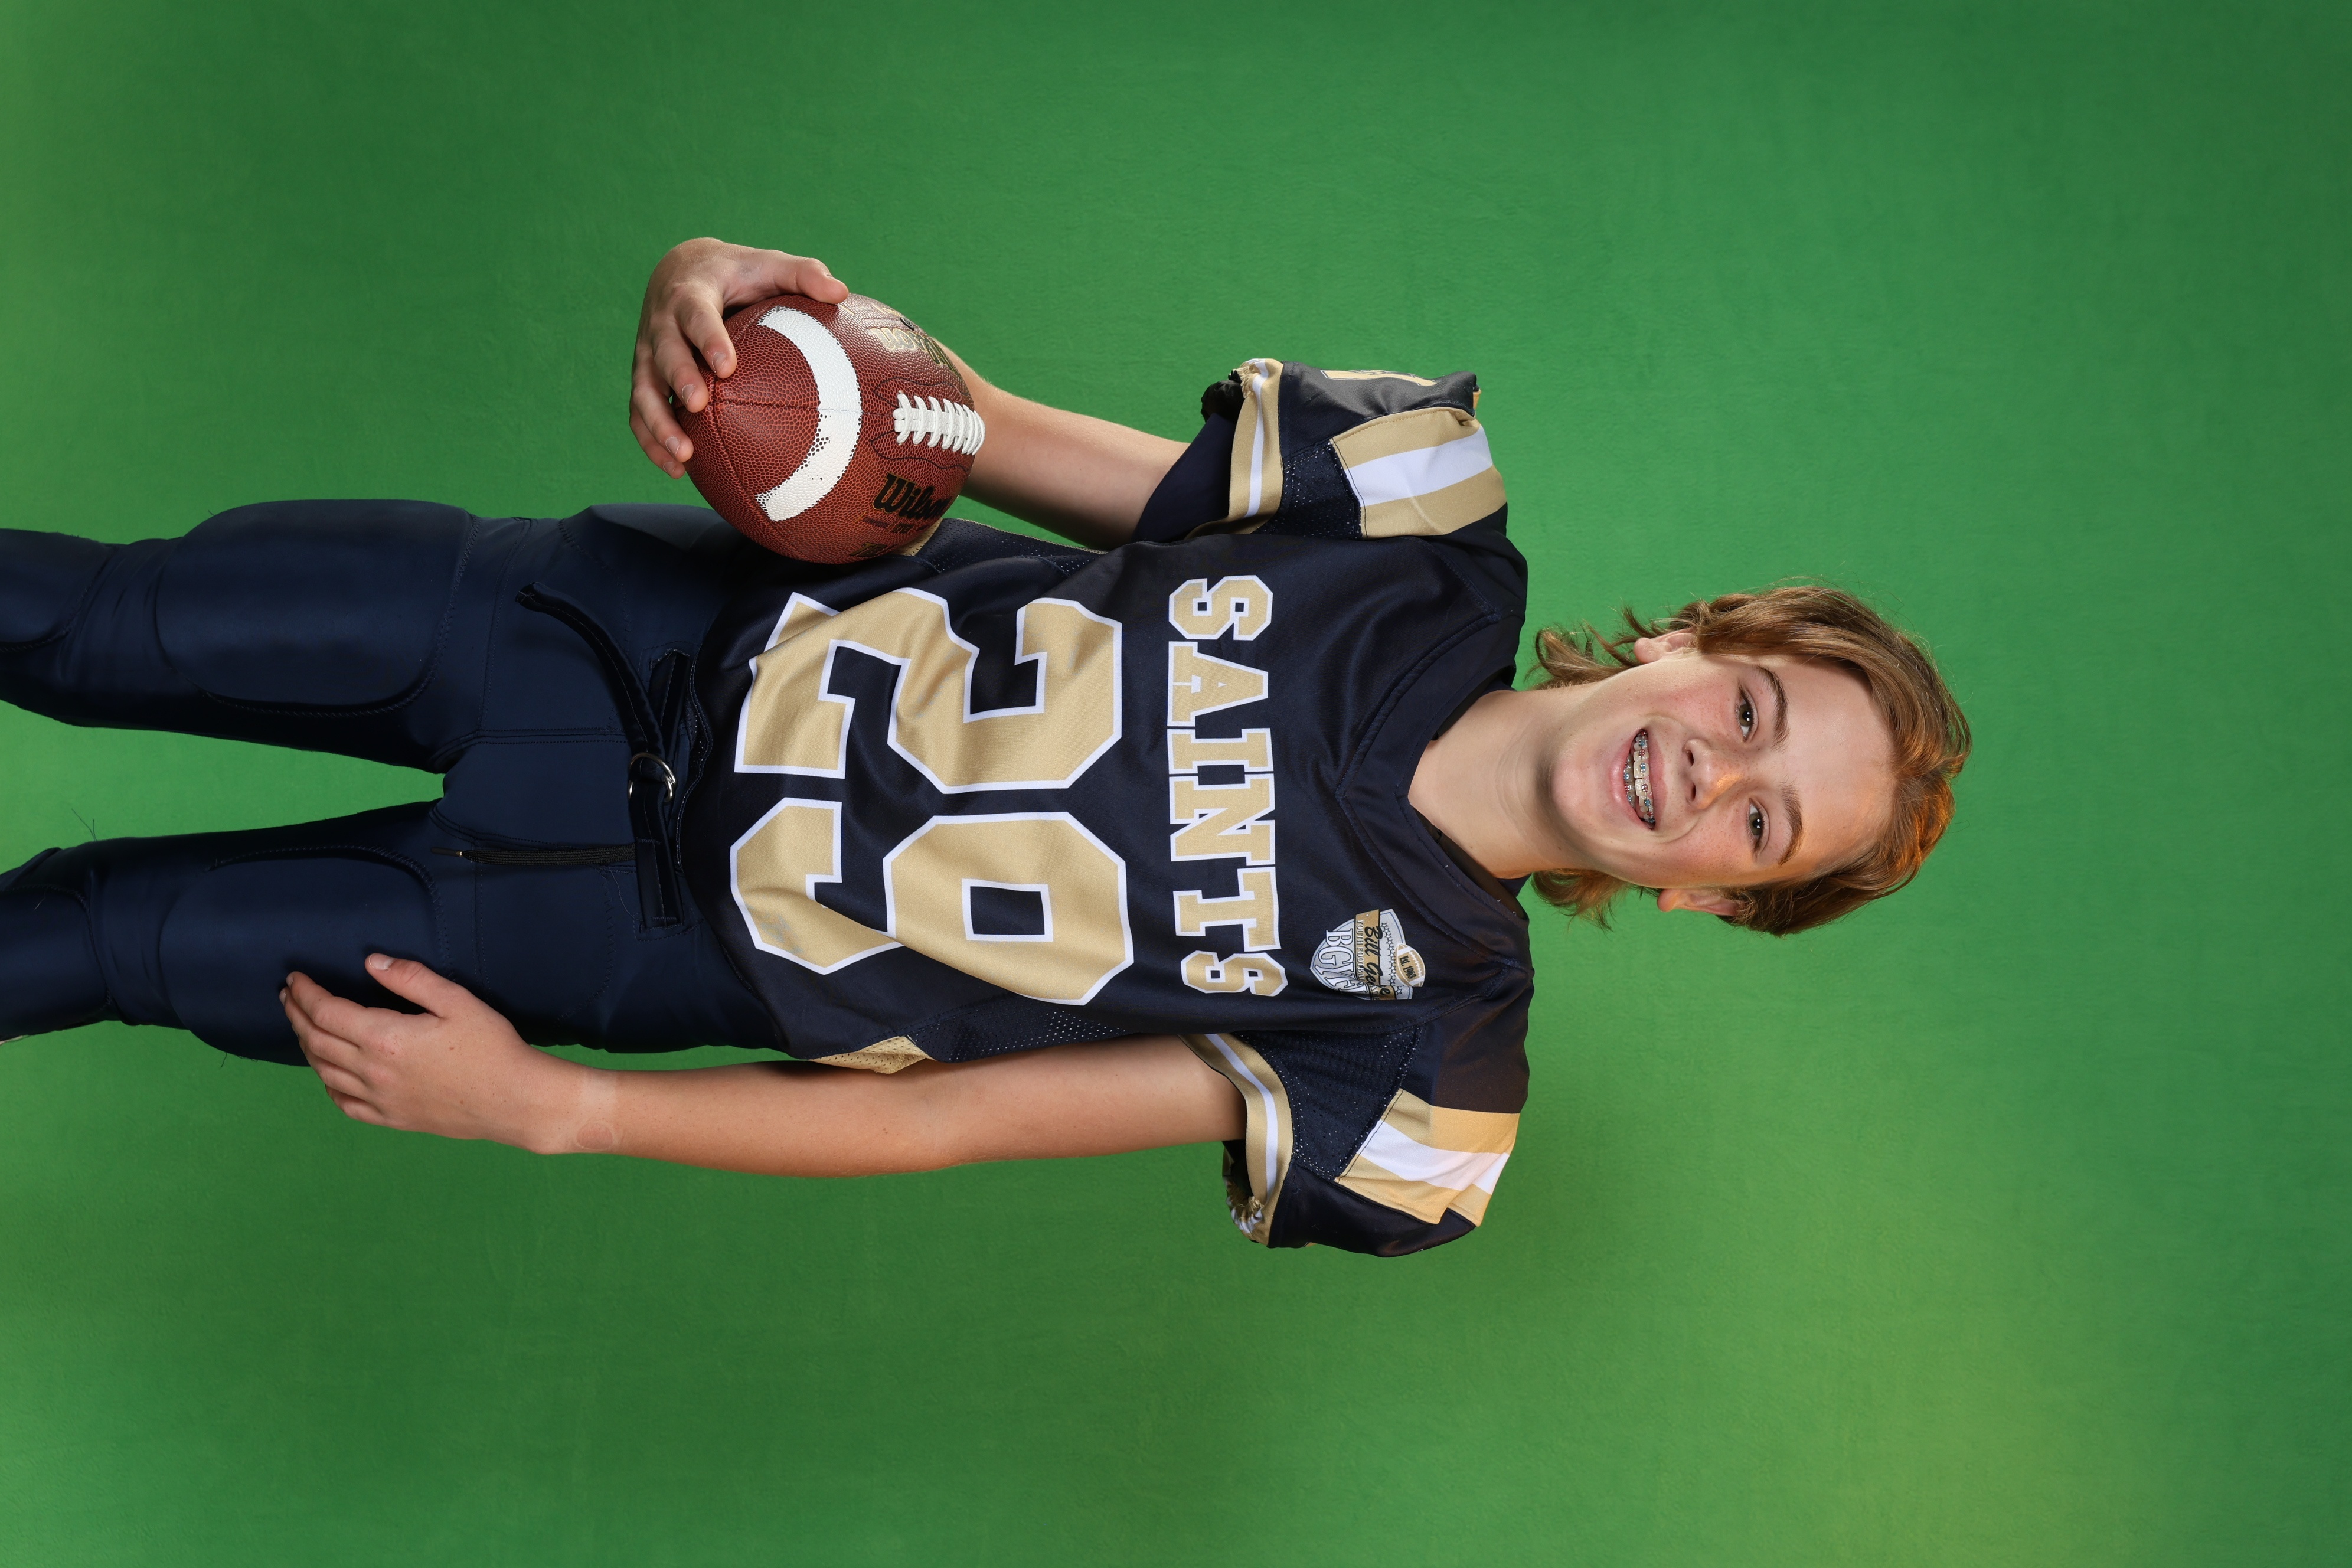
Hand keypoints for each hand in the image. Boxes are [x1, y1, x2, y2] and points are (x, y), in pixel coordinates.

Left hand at [281, 955, 597, 1153]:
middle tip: (289, 996)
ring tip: (302, 1026)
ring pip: (324, 1071)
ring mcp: (379, 1099)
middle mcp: (373, 1071)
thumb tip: (371, 963)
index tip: (295, 978)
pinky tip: (328, 1073)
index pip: (327, 1012)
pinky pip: (344, 1103)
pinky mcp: (391, 1118)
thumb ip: (411, 979)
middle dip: (297, 1014)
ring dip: (306, 1046)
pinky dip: (327, 1084)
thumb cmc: (491, 1048)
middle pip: (317, 1040)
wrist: (514, 1101)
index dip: (305, 993)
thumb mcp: (457, 1001)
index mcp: (386, 1038)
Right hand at [630, 237, 851, 477]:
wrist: (679, 270)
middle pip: (664, 352)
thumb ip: (803, 274)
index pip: (695, 315)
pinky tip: (679, 470)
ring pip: (645, 390)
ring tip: (684, 454)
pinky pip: (640, 412)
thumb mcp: (768, 265)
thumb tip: (841, 292)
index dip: (708, 339)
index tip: (728, 366)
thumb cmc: (736, 273)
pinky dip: (652, 442)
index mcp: (689, 294)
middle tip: (700, 405)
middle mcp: (661, 324)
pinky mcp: (646, 377)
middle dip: (680, 378)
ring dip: (659, 423)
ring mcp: (648, 354)